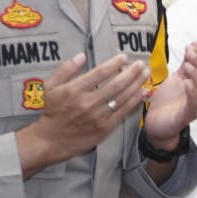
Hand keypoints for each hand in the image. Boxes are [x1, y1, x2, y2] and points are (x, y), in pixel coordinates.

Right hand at [15, 52, 148, 175]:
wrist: (51, 141)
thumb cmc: (52, 111)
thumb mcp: (50, 86)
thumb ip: (66, 69)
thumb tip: (81, 56)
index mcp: (75, 90)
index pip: (100, 73)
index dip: (114, 63)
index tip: (124, 57)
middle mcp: (88, 102)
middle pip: (116, 84)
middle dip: (132, 72)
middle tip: (141, 64)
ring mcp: (98, 116)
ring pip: (123, 97)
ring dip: (137, 84)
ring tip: (146, 74)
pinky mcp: (105, 128)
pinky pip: (123, 112)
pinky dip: (135, 101)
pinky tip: (142, 92)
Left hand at [144, 42, 196, 145]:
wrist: (156, 121)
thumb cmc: (168, 99)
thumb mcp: (177, 76)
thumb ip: (187, 62)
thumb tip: (196, 43)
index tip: (189, 48)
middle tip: (189, 54)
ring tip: (188, 66)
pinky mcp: (188, 115)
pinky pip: (195, 103)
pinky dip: (192, 92)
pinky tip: (186, 83)